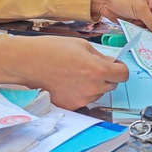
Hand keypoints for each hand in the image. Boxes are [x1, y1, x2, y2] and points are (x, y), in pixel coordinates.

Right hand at [0, 36, 127, 109]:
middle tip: (91, 66)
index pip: (123, 75)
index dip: (120, 69)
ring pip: (98, 93)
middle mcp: (93, 88)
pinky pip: (84, 99)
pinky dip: (80, 92)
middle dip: (106, 76)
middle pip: (112, 85)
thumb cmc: (52, 50)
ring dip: (93, 84)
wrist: (28, 63)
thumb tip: (110, 64)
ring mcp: (82, 99)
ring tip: (75, 73)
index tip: (115, 66)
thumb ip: (100, 57)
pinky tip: (68, 82)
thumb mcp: (82, 45)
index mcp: (98, 70)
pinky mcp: (71, 106)